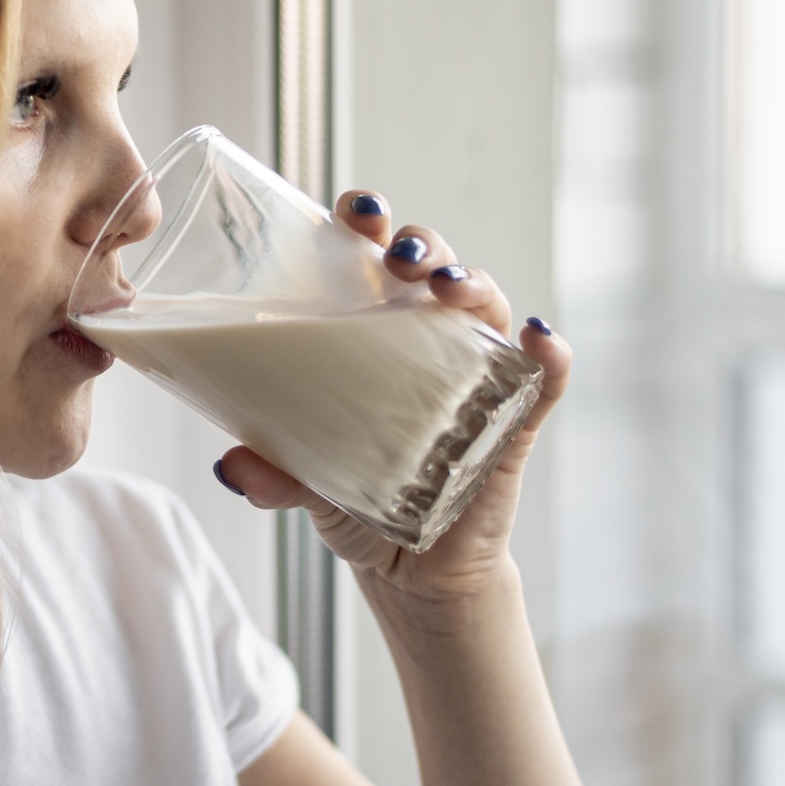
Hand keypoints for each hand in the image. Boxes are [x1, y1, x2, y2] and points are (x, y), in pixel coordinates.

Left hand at [213, 191, 571, 622]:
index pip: (375, 256)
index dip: (369, 222)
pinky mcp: (514, 423)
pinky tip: (539, 339)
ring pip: (488, 306)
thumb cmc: (355, 498)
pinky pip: (545, 380)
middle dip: (423, 245)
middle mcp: (429, 341)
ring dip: (473, 283)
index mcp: (373, 331)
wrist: (408, 572)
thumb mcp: (304, 481)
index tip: (354, 213)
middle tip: (399, 257)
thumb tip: (234, 467)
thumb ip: (273, 473)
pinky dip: (550, 356)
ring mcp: (477, 376)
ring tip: (448, 288)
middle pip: (436, 266)